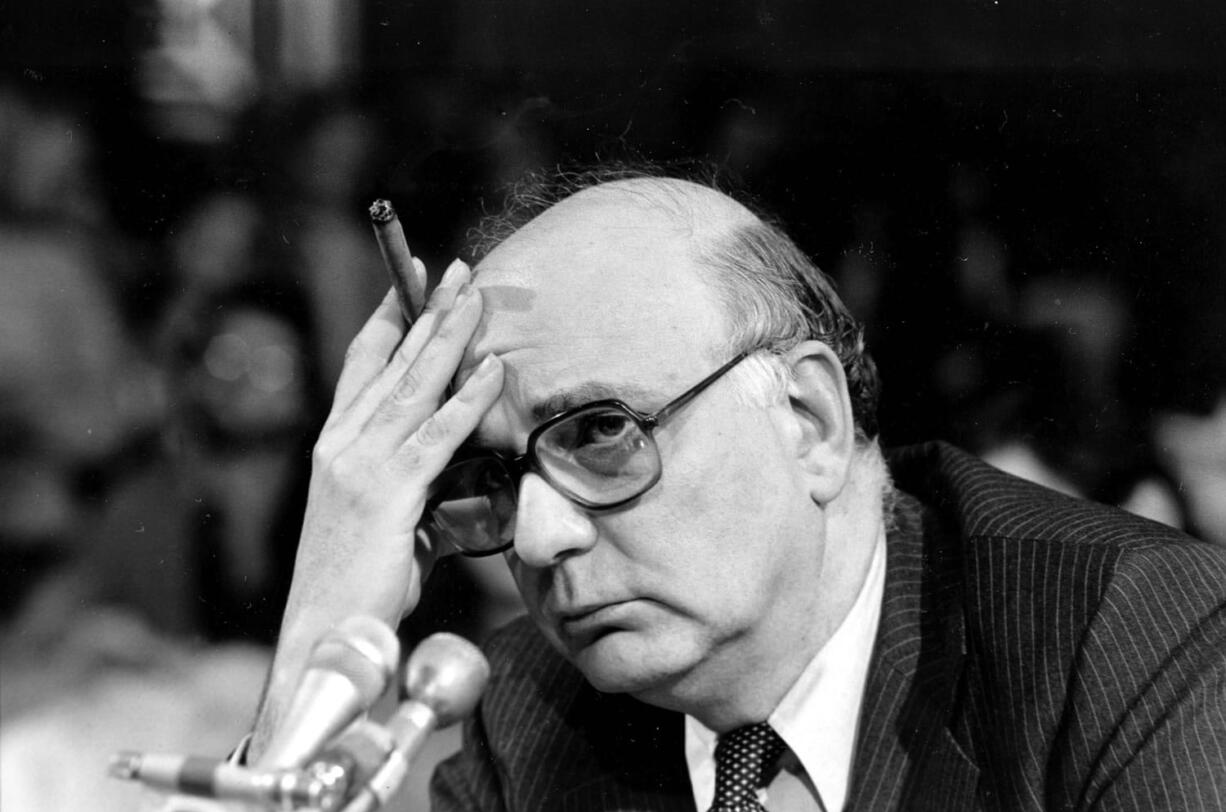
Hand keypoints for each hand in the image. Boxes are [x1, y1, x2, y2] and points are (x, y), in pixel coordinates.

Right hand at [250, 259, 503, 758]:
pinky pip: (436, 436)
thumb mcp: (386, 519)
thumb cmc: (359, 581)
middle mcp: (342, 444)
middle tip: (455, 269)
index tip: (412, 281)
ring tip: (476, 297)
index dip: (389, 319)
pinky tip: (492, 370)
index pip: (363, 366)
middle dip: (425, 310)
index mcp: (336, 445)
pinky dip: (468, 401)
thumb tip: (458, 466)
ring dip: (449, 337)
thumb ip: (415, 484)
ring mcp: (361, 465)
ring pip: (414, 387)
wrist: (325, 629)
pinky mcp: (387, 493)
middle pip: (391, 362)